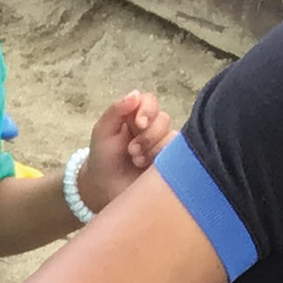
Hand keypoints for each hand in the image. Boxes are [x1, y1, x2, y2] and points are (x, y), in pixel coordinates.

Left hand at [74, 91, 176, 212]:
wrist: (105, 189)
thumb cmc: (103, 158)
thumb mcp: (102, 131)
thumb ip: (116, 110)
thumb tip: (135, 94)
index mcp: (135, 116)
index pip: (150, 102)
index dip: (147, 110)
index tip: (138, 124)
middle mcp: (152, 128)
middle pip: (163, 120)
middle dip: (147, 136)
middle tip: (131, 150)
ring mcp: (163, 145)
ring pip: (172, 137)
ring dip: (154, 149)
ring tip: (137, 161)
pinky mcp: (171, 162)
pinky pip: (180, 154)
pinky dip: (164, 159)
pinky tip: (149, 168)